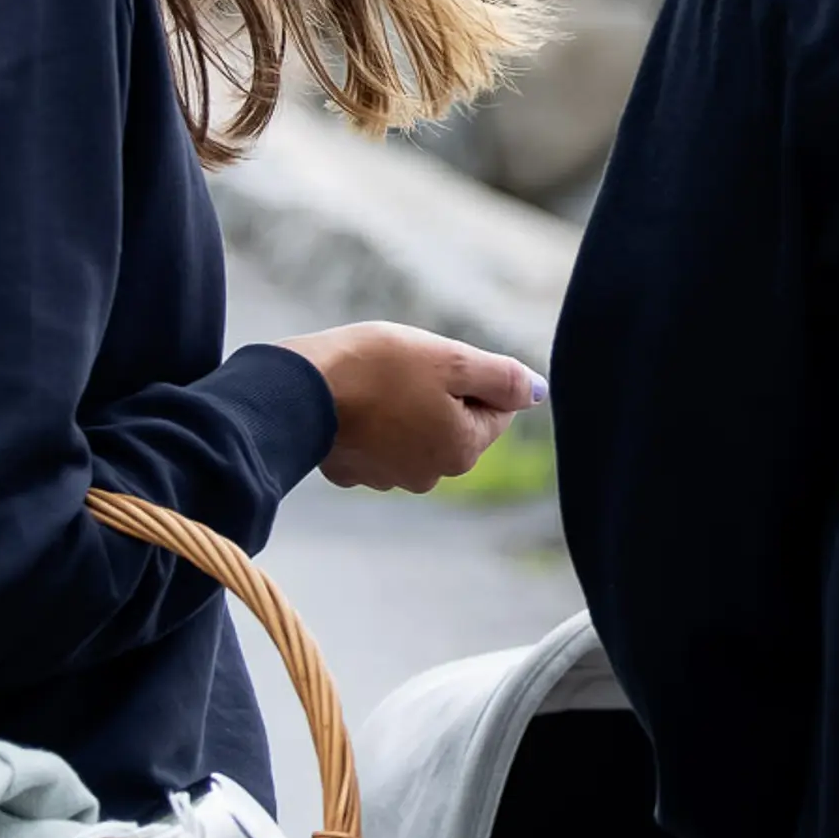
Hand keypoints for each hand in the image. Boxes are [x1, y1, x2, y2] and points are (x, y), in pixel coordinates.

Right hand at [285, 323, 543, 493]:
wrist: (301, 389)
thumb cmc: (380, 367)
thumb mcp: (452, 359)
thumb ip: (502, 377)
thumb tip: (537, 392)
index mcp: (463, 450)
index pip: (494, 409)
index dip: (470, 376)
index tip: (436, 363)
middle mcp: (431, 475)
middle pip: (455, 422)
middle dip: (438, 393)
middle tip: (406, 369)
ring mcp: (388, 478)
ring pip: (415, 431)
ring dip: (405, 406)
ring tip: (376, 383)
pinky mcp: (353, 471)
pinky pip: (377, 440)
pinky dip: (372, 421)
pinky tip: (354, 402)